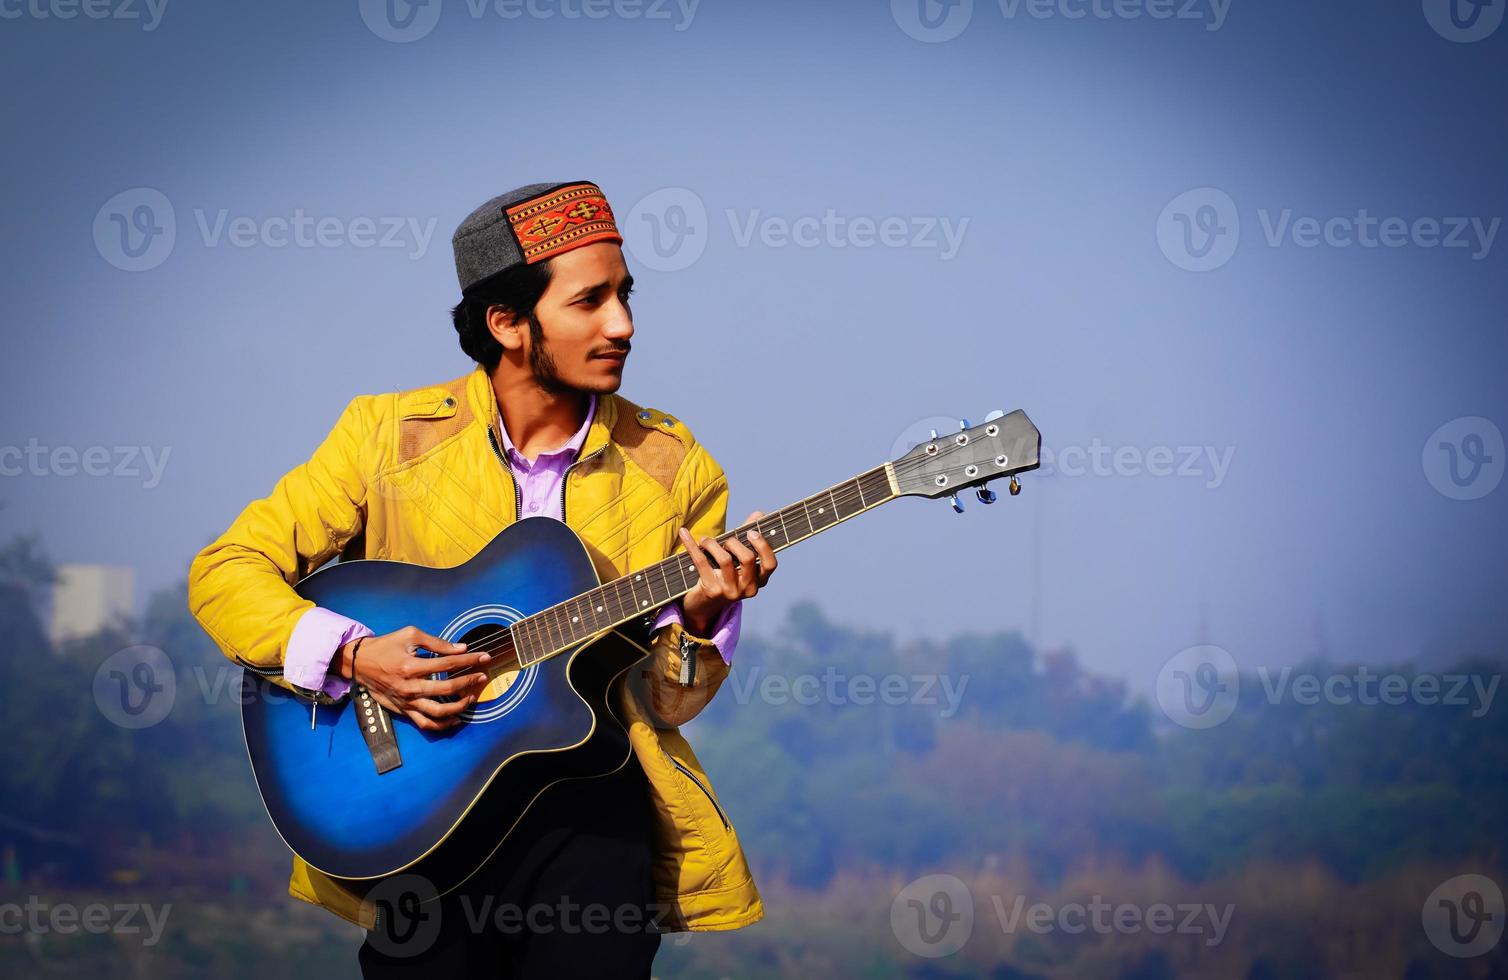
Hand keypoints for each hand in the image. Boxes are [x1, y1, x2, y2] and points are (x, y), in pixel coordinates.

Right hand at [337, 626, 491, 731]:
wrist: (359, 663)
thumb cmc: (386, 646)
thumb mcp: (409, 635)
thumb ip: (436, 643)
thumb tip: (461, 648)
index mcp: (411, 666)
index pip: (448, 664)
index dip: (469, 660)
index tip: (484, 657)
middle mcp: (410, 687)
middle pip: (447, 689)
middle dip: (469, 681)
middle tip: (482, 676)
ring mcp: (407, 702)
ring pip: (438, 712)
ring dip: (459, 706)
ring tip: (471, 697)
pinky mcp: (403, 710)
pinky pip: (425, 723)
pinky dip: (442, 724)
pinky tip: (456, 718)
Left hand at [677, 510, 777, 635]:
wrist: (704, 604)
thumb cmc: (725, 574)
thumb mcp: (738, 559)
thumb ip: (749, 537)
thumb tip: (759, 514)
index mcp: (759, 581)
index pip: (770, 564)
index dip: (763, 546)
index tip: (751, 532)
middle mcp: (747, 588)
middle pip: (747, 559)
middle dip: (735, 542)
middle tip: (726, 540)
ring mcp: (730, 591)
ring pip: (725, 560)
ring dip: (713, 543)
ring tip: (706, 540)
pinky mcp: (711, 590)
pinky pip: (701, 562)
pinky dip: (691, 545)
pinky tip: (684, 533)